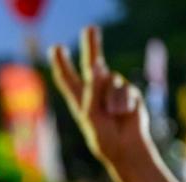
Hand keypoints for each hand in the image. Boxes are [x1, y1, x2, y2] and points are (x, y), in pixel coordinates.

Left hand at [48, 26, 150, 168]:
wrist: (127, 148)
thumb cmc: (104, 137)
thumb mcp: (91, 116)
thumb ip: (91, 92)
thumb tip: (96, 68)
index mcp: (80, 98)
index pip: (68, 77)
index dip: (62, 63)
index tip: (56, 48)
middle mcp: (96, 91)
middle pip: (92, 64)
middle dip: (92, 46)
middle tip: (90, 28)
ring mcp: (113, 90)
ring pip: (110, 79)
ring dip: (110, 98)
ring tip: (112, 115)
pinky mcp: (129, 93)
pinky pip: (124, 89)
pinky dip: (123, 102)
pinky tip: (124, 114)